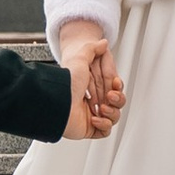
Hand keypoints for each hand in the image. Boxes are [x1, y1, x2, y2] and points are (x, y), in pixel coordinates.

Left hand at [55, 18, 125, 138]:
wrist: (56, 102)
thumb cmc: (67, 82)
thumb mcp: (80, 58)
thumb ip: (92, 49)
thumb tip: (102, 42)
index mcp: (91, 88)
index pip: (113, 89)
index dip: (117, 87)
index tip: (115, 83)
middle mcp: (92, 102)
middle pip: (116, 103)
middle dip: (118, 99)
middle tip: (110, 95)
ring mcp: (90, 116)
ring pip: (113, 117)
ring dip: (112, 112)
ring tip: (102, 108)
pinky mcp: (89, 128)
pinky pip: (105, 131)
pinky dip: (105, 125)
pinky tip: (96, 118)